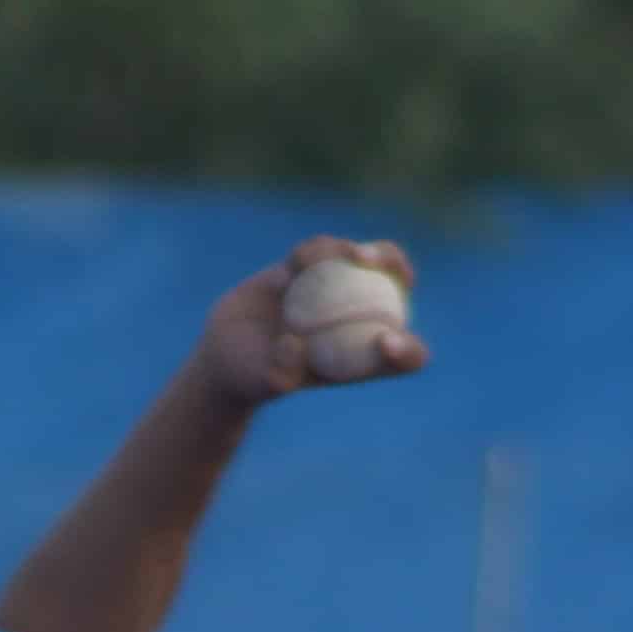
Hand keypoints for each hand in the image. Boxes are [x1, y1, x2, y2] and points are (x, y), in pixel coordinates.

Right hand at [188, 235, 429, 408]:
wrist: (226, 353)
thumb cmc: (251, 378)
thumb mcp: (262, 383)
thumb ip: (279, 372)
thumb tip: (294, 344)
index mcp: (365, 355)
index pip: (407, 355)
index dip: (407, 350)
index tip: (385, 344)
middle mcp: (361, 316)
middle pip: (398, 281)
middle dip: (393, 263)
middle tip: (365, 259)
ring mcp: (338, 286)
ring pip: (361, 255)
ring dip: (345, 248)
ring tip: (308, 261)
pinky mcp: (311, 266)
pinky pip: (323, 248)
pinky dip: (313, 251)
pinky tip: (294, 264)